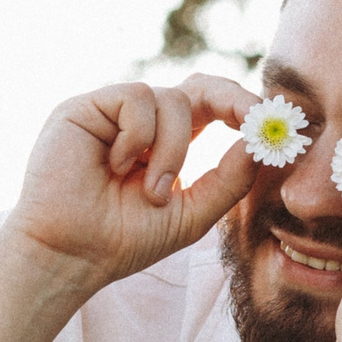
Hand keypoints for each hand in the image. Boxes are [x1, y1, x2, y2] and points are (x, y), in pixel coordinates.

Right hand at [2, 75, 261, 296]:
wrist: (72, 255)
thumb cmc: (124, 240)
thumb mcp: (192, 214)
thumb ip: (229, 181)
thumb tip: (260, 145)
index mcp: (169, 143)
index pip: (213, 109)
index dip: (243, 109)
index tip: (270, 124)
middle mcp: (144, 123)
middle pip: (199, 86)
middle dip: (231, 99)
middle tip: (249, 121)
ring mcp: (115, 113)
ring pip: (171, 99)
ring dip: (172, 150)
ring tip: (151, 191)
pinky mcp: (88, 107)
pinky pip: (136, 98)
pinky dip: (138, 137)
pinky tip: (116, 167)